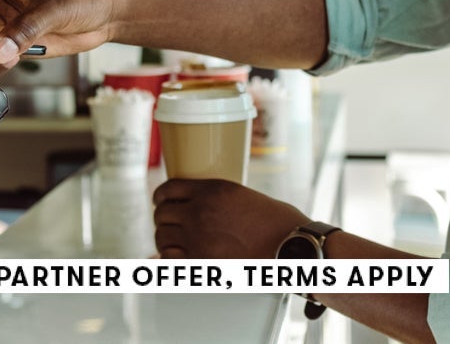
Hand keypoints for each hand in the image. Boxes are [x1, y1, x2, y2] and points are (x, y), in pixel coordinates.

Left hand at [152, 179, 308, 258]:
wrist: (289, 244)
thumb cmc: (275, 222)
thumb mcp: (241, 195)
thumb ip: (215, 199)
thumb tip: (198, 208)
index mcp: (212, 189)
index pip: (168, 188)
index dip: (160, 197)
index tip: (161, 201)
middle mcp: (200, 210)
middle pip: (162, 214)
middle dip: (163, 219)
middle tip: (169, 224)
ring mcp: (198, 236)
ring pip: (162, 236)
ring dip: (164, 239)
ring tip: (172, 241)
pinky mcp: (201, 260)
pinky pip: (169, 258)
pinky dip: (169, 258)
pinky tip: (176, 256)